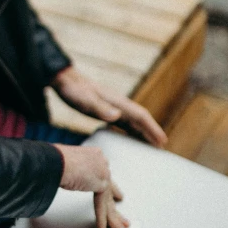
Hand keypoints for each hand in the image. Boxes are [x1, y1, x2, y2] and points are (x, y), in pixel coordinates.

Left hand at [51, 66, 167, 147]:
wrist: (65, 80)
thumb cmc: (74, 91)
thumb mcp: (86, 101)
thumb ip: (101, 109)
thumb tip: (117, 116)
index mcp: (117, 102)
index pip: (140, 116)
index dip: (152, 128)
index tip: (162, 140)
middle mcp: (118, 103)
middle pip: (140, 119)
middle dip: (152, 131)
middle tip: (162, 147)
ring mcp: (113, 106)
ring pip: (133, 121)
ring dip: (143, 132)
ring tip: (152, 145)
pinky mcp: (106, 109)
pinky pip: (123, 122)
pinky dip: (131, 130)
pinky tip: (131, 138)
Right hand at [53, 143, 128, 227]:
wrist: (54, 161)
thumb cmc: (52, 160)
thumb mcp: (65, 164)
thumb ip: (72, 171)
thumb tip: (65, 177)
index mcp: (93, 154)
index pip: (104, 175)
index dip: (111, 189)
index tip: (117, 197)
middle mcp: (101, 160)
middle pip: (110, 189)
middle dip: (115, 207)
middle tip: (124, 220)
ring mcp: (103, 171)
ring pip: (108, 199)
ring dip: (113, 218)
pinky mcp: (101, 183)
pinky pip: (101, 205)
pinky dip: (101, 219)